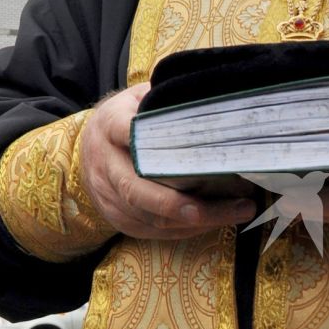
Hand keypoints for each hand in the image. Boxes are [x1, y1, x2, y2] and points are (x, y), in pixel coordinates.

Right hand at [79, 85, 256, 240]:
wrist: (90, 146)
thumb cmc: (128, 118)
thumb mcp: (141, 99)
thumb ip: (166, 100)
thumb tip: (215, 97)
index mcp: (110, 126)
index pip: (127, 131)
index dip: (157, 143)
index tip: (198, 151)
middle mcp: (106, 163)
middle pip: (140, 189)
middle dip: (187, 202)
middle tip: (236, 203)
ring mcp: (108, 194)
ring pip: (150, 215)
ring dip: (197, 220)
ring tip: (239, 211)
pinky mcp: (116, 217)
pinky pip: (152, 230)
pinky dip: (186, 230)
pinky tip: (215, 222)